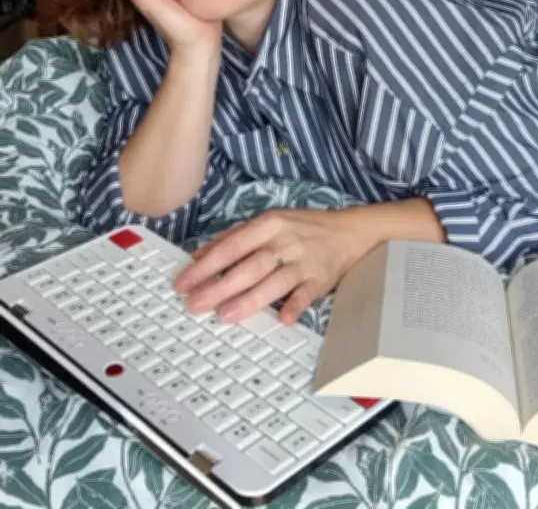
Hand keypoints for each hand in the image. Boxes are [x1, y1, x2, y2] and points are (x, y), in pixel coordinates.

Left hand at [173, 208, 373, 324]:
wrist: (349, 231)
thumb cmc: (303, 228)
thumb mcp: (269, 223)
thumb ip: (235, 237)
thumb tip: (200, 255)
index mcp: (269, 224)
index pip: (231, 246)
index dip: (206, 266)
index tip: (184, 282)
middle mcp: (285, 241)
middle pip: (249, 265)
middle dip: (219, 286)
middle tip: (195, 304)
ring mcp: (304, 261)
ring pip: (273, 281)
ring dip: (248, 299)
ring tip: (224, 315)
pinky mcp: (321, 279)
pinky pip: (306, 294)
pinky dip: (295, 306)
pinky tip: (283, 319)